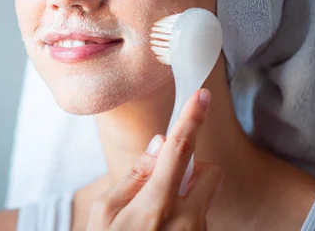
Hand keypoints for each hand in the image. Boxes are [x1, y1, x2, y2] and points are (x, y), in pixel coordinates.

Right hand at [86, 89, 221, 230]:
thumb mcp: (104, 212)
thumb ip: (133, 176)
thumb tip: (158, 146)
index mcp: (157, 206)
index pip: (180, 150)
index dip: (191, 118)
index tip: (202, 96)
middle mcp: (186, 221)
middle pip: (210, 171)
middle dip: (191, 168)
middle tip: (163, 183)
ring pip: (204, 196)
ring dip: (184, 195)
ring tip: (154, 218)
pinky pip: (198, 216)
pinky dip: (183, 216)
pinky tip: (160, 229)